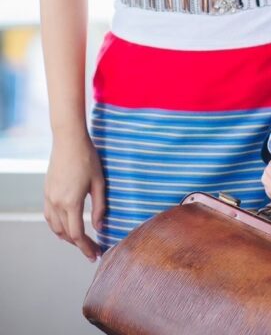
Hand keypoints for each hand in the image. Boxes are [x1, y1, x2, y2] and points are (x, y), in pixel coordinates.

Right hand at [44, 131, 105, 260]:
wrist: (69, 140)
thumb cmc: (87, 158)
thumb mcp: (99, 182)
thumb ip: (100, 207)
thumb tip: (100, 227)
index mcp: (71, 202)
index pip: (77, 234)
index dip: (87, 247)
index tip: (96, 254)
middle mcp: (57, 203)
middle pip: (65, 234)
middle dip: (79, 245)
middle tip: (93, 249)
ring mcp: (49, 198)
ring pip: (55, 227)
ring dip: (67, 237)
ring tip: (82, 240)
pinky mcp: (47, 192)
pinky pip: (50, 216)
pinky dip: (58, 226)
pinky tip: (67, 225)